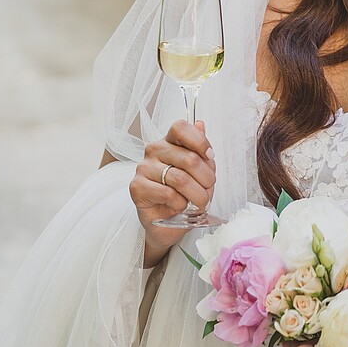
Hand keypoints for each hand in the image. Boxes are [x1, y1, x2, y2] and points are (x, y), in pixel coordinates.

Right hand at [132, 120, 214, 254]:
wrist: (168, 222)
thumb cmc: (184, 194)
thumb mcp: (199, 172)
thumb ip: (200, 151)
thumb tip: (200, 124)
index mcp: (169, 142)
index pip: (180, 128)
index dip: (199, 140)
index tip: (210, 156)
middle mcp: (153, 150)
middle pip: (188, 158)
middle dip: (206, 178)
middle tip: (209, 189)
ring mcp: (143, 168)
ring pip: (180, 179)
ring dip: (197, 195)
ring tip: (200, 202)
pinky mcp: (137, 187)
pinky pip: (168, 194)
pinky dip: (181, 204)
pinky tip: (179, 206)